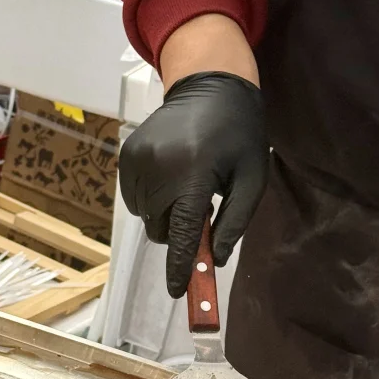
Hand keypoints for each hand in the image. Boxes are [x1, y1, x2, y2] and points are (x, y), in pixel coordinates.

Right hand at [119, 70, 267, 297]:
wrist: (209, 86)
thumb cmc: (238, 136)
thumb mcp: (251, 180)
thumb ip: (234, 223)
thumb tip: (213, 259)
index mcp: (193, 175)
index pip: (181, 234)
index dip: (179, 267)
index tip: (178, 292)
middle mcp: (159, 169)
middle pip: (161, 229)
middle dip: (177, 231)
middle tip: (199, 210)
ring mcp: (137, 161)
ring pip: (146, 216)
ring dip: (164, 214)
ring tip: (186, 185)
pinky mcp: (126, 156)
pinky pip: (135, 199)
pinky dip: (151, 199)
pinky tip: (170, 177)